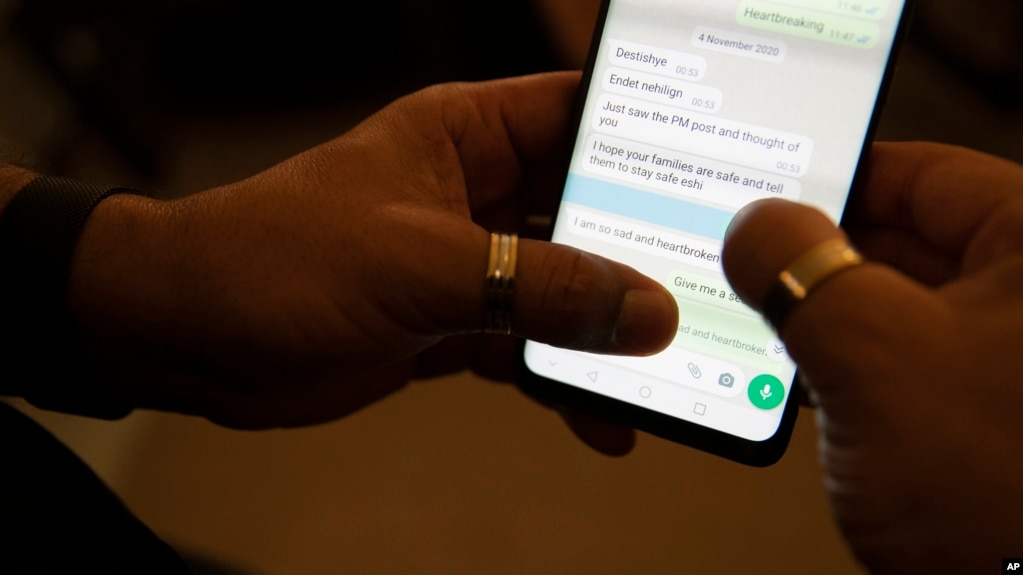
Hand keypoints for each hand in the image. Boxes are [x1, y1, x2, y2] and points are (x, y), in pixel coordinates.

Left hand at [66, 72, 677, 430]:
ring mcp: (465, 262)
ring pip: (563, 288)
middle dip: (646, 251)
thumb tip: (647, 309)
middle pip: (585, 211)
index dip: (650, 136)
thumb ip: (537, 286)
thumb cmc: (276, 261)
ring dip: (609, 329)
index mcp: (463, 136)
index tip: (721, 171)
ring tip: (672, 368)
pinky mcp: (450, 322)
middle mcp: (472, 193)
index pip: (577, 115)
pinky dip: (563, 380)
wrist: (193, 337)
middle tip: (716, 286)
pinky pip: (528, 347)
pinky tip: (602, 419)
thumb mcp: (420, 264)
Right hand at [722, 141, 1022, 573]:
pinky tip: (793, 379)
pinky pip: (894, 367)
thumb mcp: (877, 354)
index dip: (832, 175)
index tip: (763, 188)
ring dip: (821, 316)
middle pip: (901, 241)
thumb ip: (800, 270)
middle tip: (743, 261)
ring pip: (890, 309)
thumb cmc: (1002, 494)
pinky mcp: (975, 418)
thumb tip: (755, 224)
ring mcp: (1002, 363)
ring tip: (757, 320)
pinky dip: (842, 368)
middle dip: (813, 254)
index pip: (923, 175)